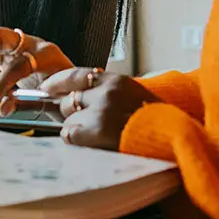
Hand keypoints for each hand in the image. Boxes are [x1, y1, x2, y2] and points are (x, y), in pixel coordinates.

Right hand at [0, 25, 75, 115]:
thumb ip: (28, 105)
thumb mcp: (56, 102)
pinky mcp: (10, 51)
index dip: (0, 85)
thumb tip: (2, 108)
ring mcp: (19, 44)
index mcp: (47, 54)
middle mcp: (31, 43)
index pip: (15, 64)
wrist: (78, 88)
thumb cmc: (70, 95)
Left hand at [41, 68, 159, 150]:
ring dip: (76, 129)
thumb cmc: (154, 123)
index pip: (75, 74)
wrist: (172, 140)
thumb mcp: (132, 97)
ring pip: (68, 119)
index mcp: (116, 81)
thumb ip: (107, 93)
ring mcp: (101, 110)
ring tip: (96, 137)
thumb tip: (77, 98)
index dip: (56, 82)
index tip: (46, 88)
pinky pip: (70, 134)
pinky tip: (93, 144)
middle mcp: (107, 91)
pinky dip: (77, 141)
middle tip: (85, 124)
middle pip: (68, 99)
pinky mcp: (96, 130)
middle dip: (71, 113)